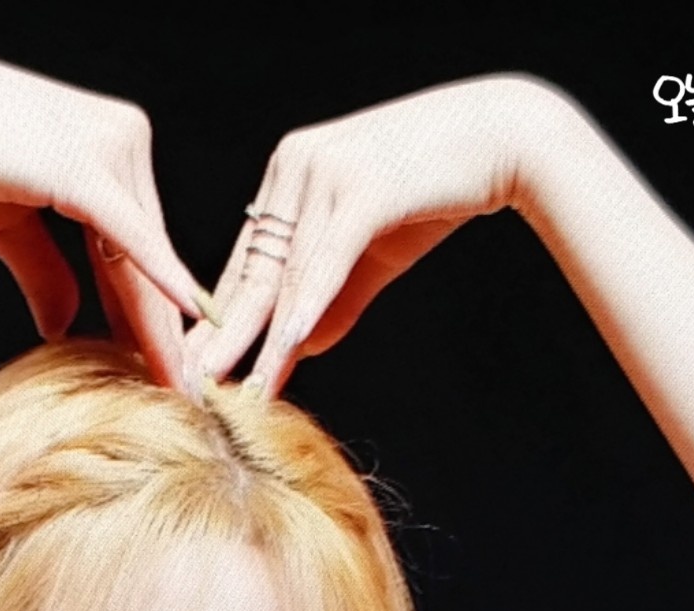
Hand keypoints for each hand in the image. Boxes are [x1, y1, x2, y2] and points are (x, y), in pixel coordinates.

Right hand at [0, 44, 210, 386]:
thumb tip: (62, 327)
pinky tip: (190, 316)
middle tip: (183, 389)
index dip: (151, 307)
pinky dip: (160, 280)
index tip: (161, 362)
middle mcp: (122, 138)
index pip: (139, 243)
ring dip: (161, 325)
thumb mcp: (13, 225)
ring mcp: (111, 148)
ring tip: (178, 382)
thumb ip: (47, 273)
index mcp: (109, 144)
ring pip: (143, 257)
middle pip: (149, 254)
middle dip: (162, 328)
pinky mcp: (89, 169)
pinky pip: (132, 239)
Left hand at [184, 74, 569, 396]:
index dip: (222, 323)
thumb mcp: (371, 254)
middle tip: (191, 388)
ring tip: (234, 390)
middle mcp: (293, 167)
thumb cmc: (436, 192)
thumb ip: (331, 300)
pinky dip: (306, 309)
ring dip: (259, 340)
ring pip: (284, 276)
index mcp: (287, 176)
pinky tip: (286, 349)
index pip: (247, 264)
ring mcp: (324, 172)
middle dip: (222, 338)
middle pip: (253, 273)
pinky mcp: (360, 187)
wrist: (502, 138)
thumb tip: (295, 350)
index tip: (196, 369)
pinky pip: (325, 262)